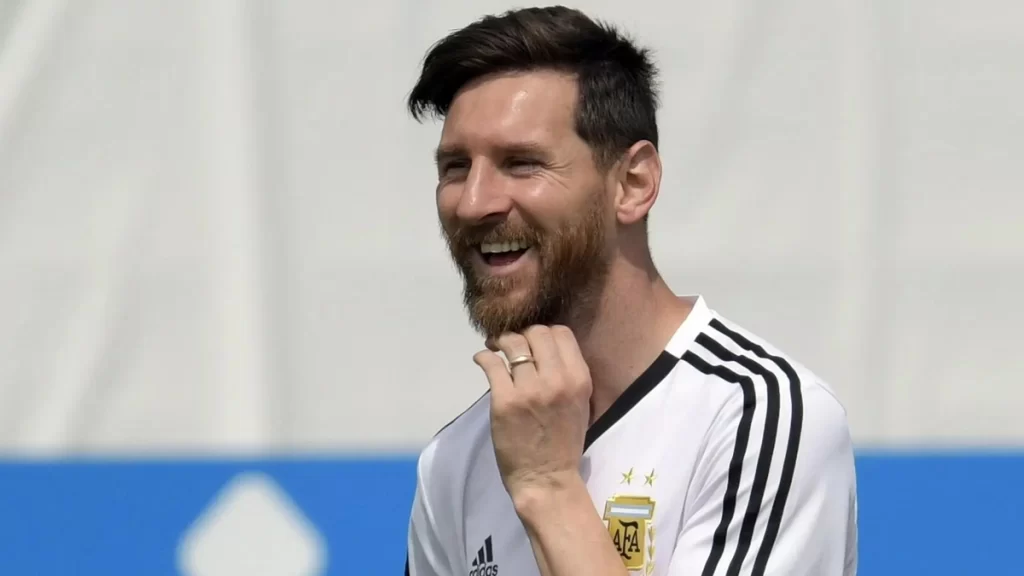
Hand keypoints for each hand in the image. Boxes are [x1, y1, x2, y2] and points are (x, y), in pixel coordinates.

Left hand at [473, 325, 592, 502]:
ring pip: (513, 343)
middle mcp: (557, 379)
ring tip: (495, 348)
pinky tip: (483, 360)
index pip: (562, 333)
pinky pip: (491, 364)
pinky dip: (484, 357)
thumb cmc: (564, 444)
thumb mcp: (580, 404)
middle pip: (537, 332)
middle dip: (522, 334)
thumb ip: (568, 375)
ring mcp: (529, 389)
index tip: (533, 342)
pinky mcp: (504, 401)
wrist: (547, 479)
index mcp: (579, 379)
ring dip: (500, 341)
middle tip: (512, 344)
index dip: (545, 332)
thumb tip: (547, 348)